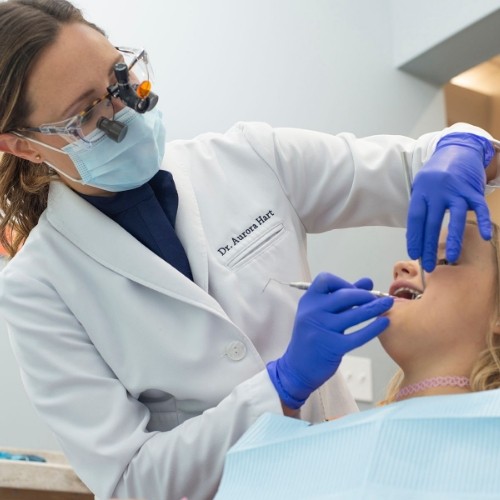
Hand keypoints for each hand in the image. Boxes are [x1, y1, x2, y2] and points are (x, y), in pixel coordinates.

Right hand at [266, 273, 392, 408]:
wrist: (297, 367)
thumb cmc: (312, 337)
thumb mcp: (321, 313)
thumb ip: (342, 296)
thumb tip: (367, 282)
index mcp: (308, 301)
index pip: (325, 280)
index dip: (343, 282)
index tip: (354, 289)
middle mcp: (312, 312)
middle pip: (344, 295)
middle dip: (364, 295)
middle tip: (376, 298)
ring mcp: (322, 330)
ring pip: (354, 314)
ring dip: (374, 308)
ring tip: (387, 305)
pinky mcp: (333, 347)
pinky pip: (359, 335)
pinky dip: (374, 328)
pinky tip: (384, 323)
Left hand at [407, 132, 493, 271]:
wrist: (457, 149)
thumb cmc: (436, 174)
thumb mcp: (421, 186)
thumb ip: (421, 208)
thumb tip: (416, 236)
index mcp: (422, 191)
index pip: (415, 218)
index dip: (414, 237)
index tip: (414, 254)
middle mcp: (438, 191)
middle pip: (432, 222)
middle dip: (429, 246)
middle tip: (428, 265)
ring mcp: (457, 190)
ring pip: (456, 217)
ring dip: (454, 238)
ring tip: (451, 257)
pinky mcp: (473, 190)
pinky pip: (480, 208)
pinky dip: (484, 222)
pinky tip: (485, 236)